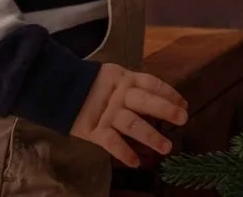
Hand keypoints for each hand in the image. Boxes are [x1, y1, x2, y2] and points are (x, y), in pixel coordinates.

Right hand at [70, 63, 188, 166]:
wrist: (58, 88)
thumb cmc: (93, 86)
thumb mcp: (115, 78)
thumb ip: (135, 88)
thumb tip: (165, 100)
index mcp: (126, 79)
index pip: (152, 84)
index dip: (169, 93)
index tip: (184, 104)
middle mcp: (119, 95)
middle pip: (145, 101)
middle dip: (165, 110)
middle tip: (183, 119)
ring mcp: (107, 112)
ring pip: (132, 124)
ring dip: (150, 136)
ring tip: (166, 148)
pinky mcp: (93, 129)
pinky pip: (111, 142)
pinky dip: (124, 152)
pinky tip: (136, 162)